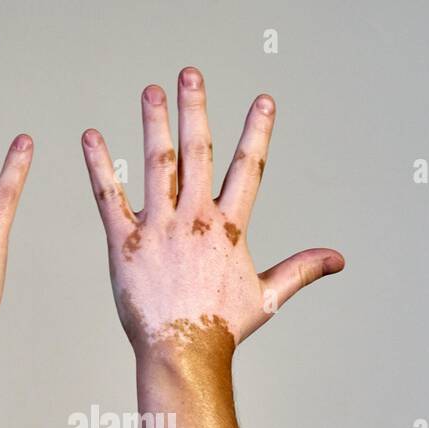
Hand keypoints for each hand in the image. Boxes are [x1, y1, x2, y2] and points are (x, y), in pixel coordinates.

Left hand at [81, 67, 342, 354]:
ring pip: (156, 164)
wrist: (181, 353)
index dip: (256, 132)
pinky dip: (99, 165)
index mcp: (229, 228)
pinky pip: (108, 196)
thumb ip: (300, 270)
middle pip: (196, 152)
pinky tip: (91, 138)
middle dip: (195, 109)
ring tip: (150, 91)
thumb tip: (337, 260)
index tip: (263, 101)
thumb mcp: (267, 296)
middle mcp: (194, 219)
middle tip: (191, 74)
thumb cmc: (222, 329)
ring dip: (153, 123)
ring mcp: (158, 228)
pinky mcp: (123, 243)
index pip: (246, 168)